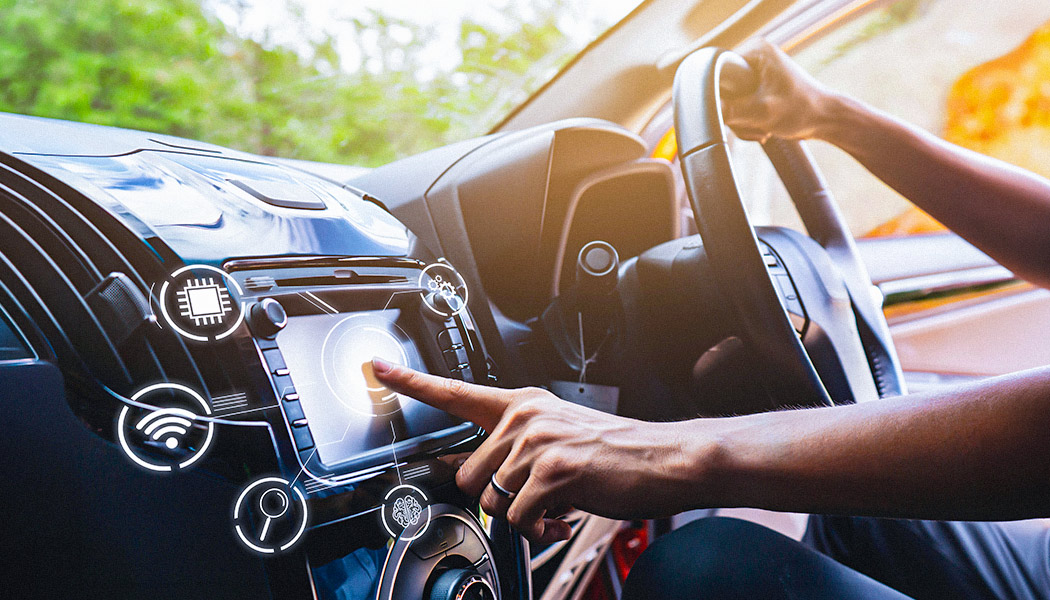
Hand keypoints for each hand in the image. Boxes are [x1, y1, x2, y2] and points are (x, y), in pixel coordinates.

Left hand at [372, 358, 701, 542]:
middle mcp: (524, 417)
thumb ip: (513, 448)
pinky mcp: (553, 468)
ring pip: (491, 499)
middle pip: (467, 474)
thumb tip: (475, 476)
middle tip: (534, 499)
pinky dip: (537, 528)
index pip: (455, 392)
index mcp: (522, 405)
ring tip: (554, 506)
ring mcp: (537, 441)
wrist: (662, 459)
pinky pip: (516, 516)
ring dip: (520, 516)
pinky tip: (562, 517)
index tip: (378, 370)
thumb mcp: (556, 437)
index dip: (411, 384)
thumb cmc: (613, 452)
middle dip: (495, 498)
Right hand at [722, 39, 839, 142]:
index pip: (718, 72)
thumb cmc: (802, 109)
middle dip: (736, 113)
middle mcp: (754, 57)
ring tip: (762, 127)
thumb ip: (732, 111)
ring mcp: (755, 72)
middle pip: (723, 91)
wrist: (824, 119)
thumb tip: (709, 112)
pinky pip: (739, 107)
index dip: (721, 95)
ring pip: (730, 103)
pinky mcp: (758, 87)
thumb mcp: (763, 112)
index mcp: (756, 51)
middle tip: (755, 121)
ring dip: (742, 121)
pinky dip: (747, 121)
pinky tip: (762, 127)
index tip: (737, 110)